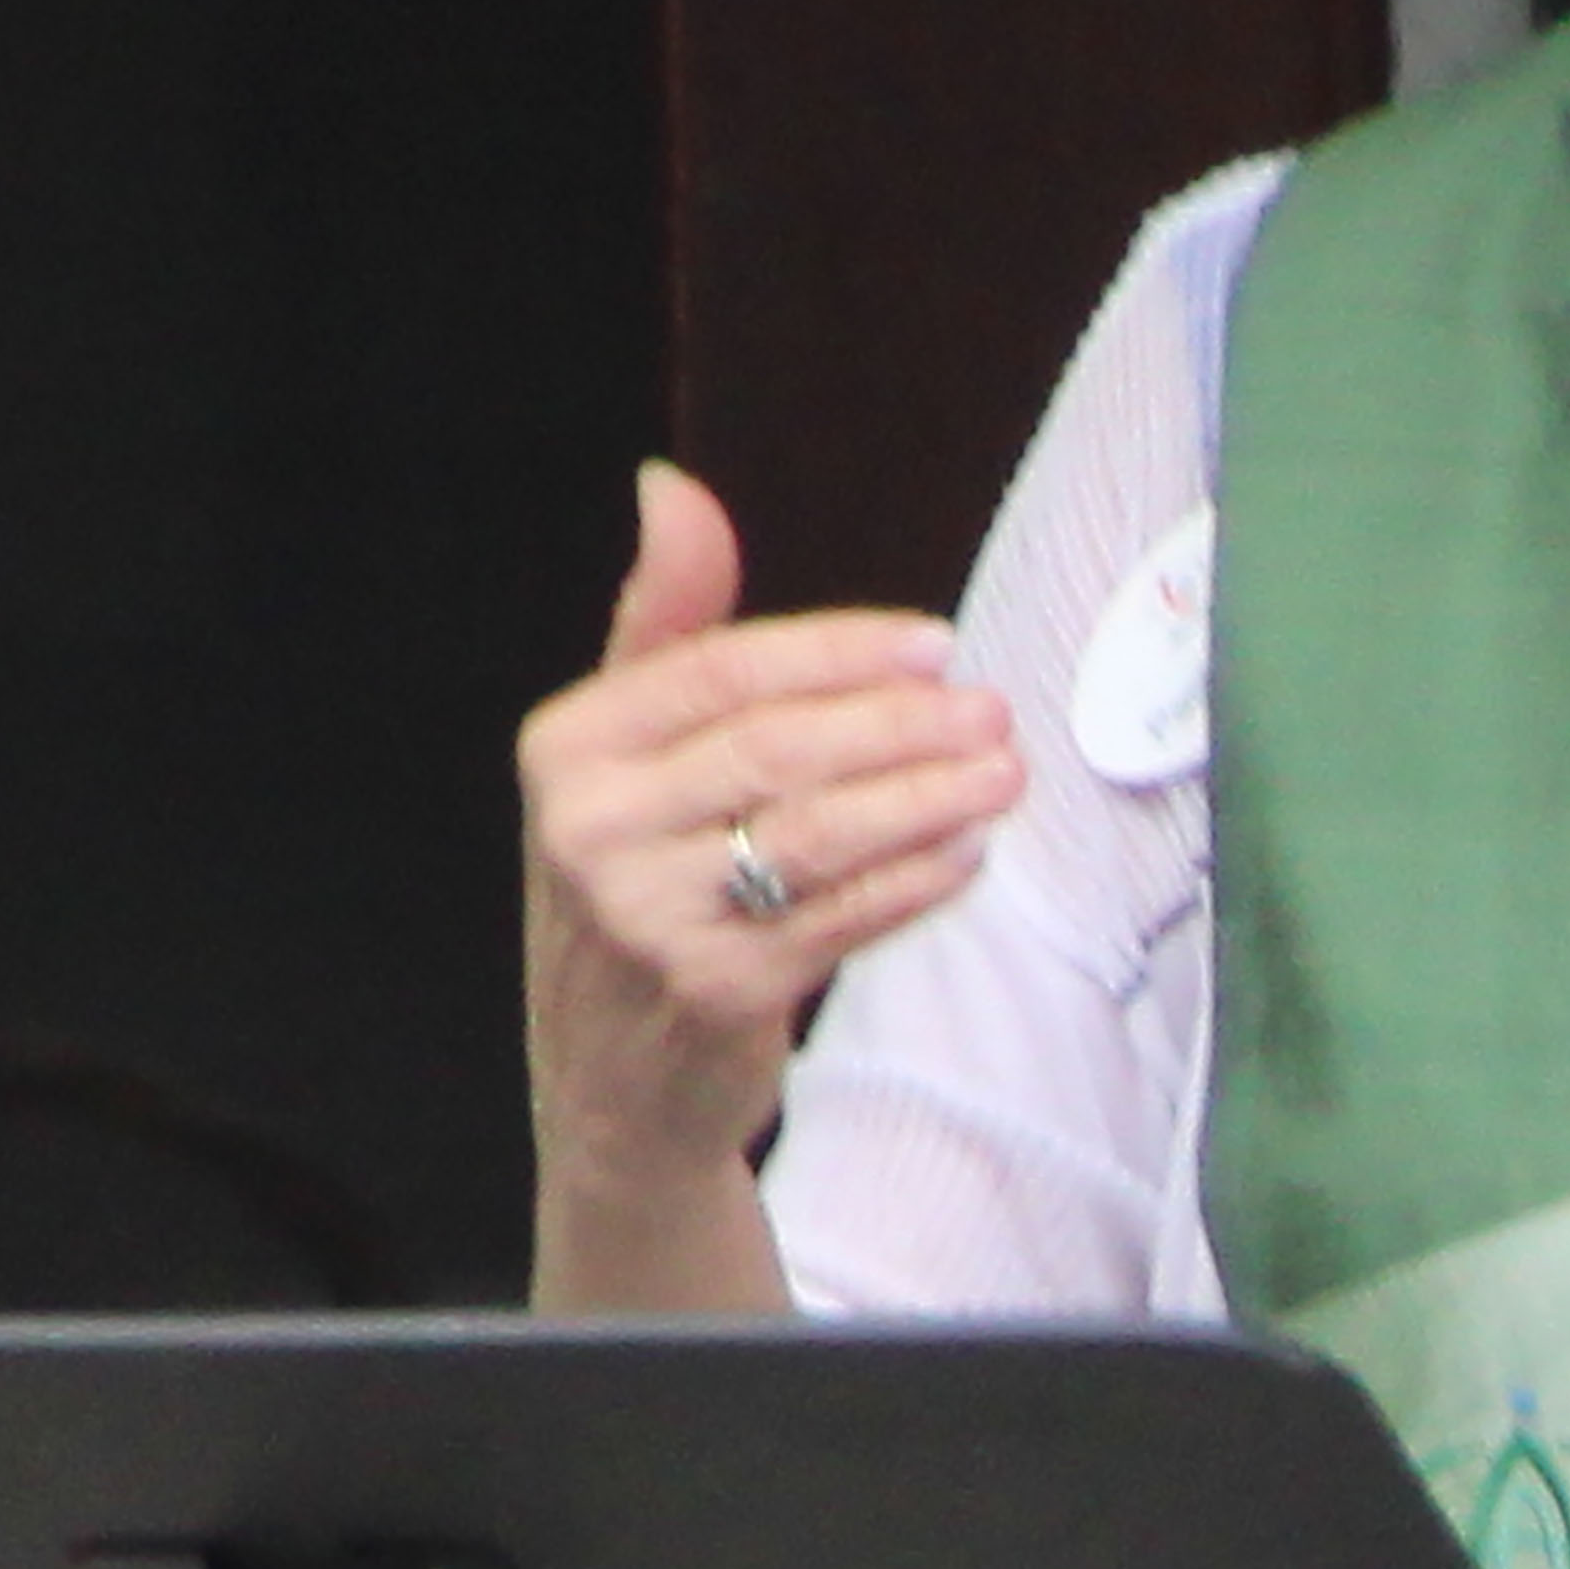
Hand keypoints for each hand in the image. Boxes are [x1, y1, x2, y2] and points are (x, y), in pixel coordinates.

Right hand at [521, 462, 1022, 1261]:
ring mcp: (650, 917)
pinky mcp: (715, 992)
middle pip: (778, 748)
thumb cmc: (636, 890)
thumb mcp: (622, 755)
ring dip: (927, 798)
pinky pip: (840, 917)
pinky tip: (967, 852)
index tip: (934, 644)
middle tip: (991, 710)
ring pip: (818, 832)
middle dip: (900, 724)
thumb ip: (662, 623)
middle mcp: (591, 829)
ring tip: (1002, 773)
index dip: (838, 652)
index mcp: (567, 747)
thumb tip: (671, 487)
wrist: (612, 1081)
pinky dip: (913, 881)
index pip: (721, 671)